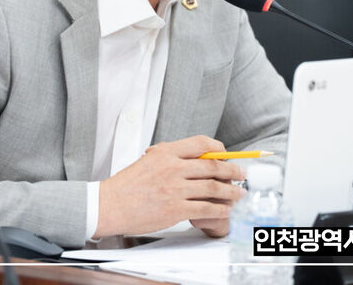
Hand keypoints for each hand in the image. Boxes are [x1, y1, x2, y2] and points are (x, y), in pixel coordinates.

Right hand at [94, 135, 245, 237]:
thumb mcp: (148, 160)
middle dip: (232, 170)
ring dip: (231, 191)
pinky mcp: (176, 209)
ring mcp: (175, 189)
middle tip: (242, 173)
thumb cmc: (126, 185)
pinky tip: (226, 210)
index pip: (201, 143)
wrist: (110, 205)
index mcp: (166, 152)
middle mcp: (173, 168)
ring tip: (239, 193)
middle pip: (213, 166)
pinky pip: (205, 208)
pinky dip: (220, 209)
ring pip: (213, 187)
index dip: (219, 149)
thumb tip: (193, 158)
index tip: (227, 155)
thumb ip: (170, 157)